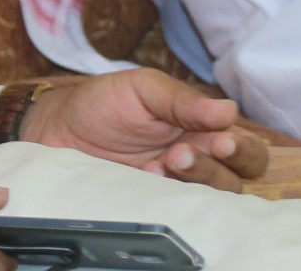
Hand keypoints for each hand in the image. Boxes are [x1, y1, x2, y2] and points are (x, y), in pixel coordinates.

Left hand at [20, 69, 267, 189]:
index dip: (242, 149)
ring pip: (213, 197)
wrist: (55, 129)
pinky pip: (179, 212)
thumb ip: (182, 100)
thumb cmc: (102, 103)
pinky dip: (170, 198)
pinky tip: (147, 178)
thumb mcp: (140, 88)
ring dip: (195, 180)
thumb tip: (228, 110)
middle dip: (220, 167)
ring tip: (164, 162)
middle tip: (183, 154)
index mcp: (203, 130)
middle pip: (237, 178)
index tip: (220, 141)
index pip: (246, 148)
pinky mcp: (155, 203)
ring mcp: (178, 186)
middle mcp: (199, 161)